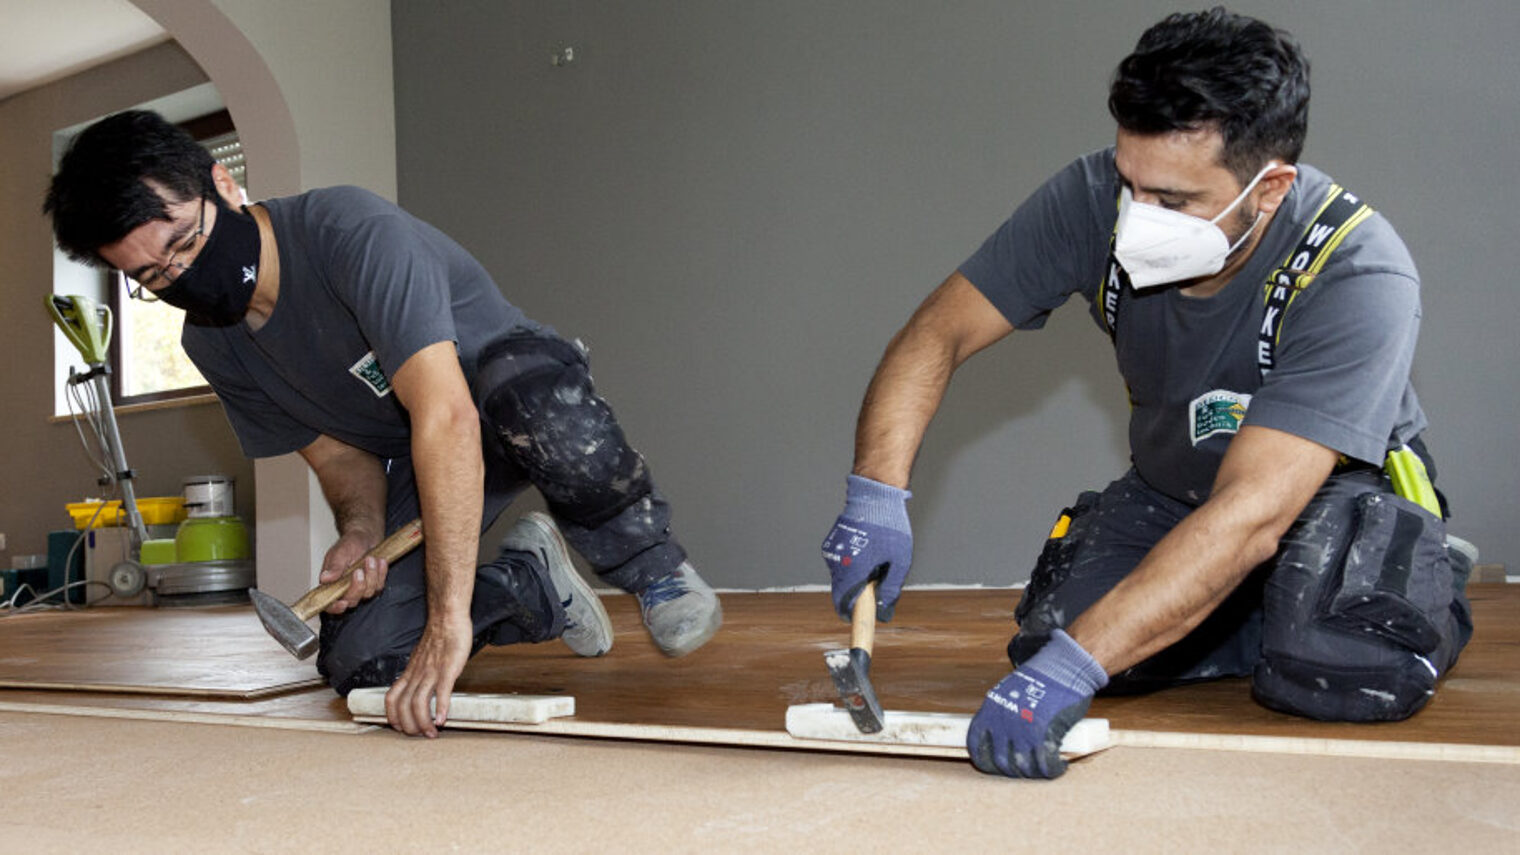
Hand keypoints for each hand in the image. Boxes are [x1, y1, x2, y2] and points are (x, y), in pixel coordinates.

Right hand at [319, 528, 389, 613]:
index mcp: (331, 583)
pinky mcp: (373, 584)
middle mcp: (345, 589)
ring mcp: (360, 588)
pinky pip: (379, 586)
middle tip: (359, 569)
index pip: (329, 604)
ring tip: (371, 558)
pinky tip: (380, 561)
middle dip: (358, 586)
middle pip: (352, 601)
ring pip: (368, 593)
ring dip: (371, 576)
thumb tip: (324, 579)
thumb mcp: (340, 552)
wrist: (366, 536)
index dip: (335, 608)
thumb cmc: (350, 543)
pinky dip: (381, 574)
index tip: (343, 603)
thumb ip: (334, 566)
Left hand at [383, 612, 472, 736]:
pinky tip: (443, 719)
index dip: (392, 717)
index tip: (402, 728)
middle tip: (421, 735)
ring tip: (432, 733)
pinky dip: (441, 708)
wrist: (448, 618)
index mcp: (409, 672)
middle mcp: (417, 674)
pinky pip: (442, 691)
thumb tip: (421, 689)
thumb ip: (420, 674)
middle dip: (409, 726)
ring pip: (418, 702)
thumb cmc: (438, 638)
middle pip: (403, 706)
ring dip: (423, 722)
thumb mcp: (422, 658)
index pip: (391, 698)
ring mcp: (431, 672)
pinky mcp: (448, 668)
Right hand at [821, 474, 912, 621]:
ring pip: (841, 578)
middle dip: (859, 595)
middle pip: (842, 593)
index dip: (853, 620)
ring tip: (875, 559)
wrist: (874, 494)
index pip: (845, 606)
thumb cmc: (890, 527)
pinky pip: (840, 563)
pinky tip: (867, 549)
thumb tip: (885, 612)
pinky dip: (852, 565)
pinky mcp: (830, 543)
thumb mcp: (899, 561)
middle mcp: (837, 563)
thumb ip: (891, 589)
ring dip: (855, 578)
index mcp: (853, 570)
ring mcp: (831, 552)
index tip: (860, 627)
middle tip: (878, 583)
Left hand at [966, 629, 1107, 778]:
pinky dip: (1053, 770)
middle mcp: (1002, 721)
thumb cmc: (1041, 679)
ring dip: (1036, 773)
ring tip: (1046, 767)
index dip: (985, 762)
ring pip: (1024, 767)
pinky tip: (1060, 766)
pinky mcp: (1044, 733)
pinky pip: (1045, 764)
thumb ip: (1004, 714)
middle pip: (1002, 762)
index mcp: (990, 709)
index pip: (976, 745)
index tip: (999, 767)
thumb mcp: (1011, 692)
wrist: (1064, 665)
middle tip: (1029, 769)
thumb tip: (1005, 740)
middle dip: (1016, 771)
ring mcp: (1022, 728)